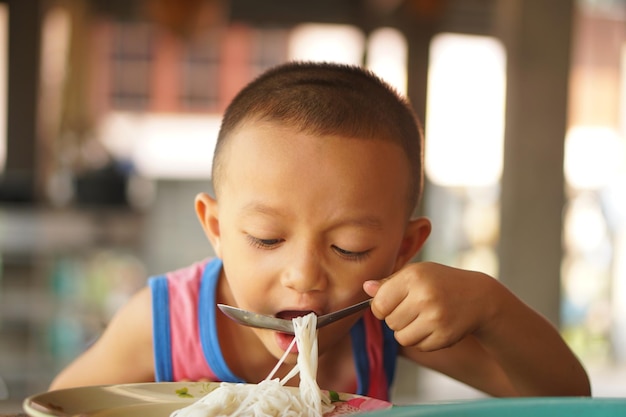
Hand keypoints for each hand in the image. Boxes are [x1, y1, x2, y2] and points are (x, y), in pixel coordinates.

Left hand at [363, 262, 500, 350]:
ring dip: (408, 331)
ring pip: (401, 337)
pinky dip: (422, 339)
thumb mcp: (416, 273)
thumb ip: (389, 282)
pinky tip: (434, 326)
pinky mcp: (444, 336)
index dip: (381, 307)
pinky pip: (418, 346)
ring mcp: (435, 318)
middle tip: (413, 309)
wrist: (478, 297)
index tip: (390, 304)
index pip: (379, 304)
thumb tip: (366, 288)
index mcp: (413, 277)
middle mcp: (424, 296)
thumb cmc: (441, 282)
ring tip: (422, 318)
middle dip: (396, 318)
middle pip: (390, 322)